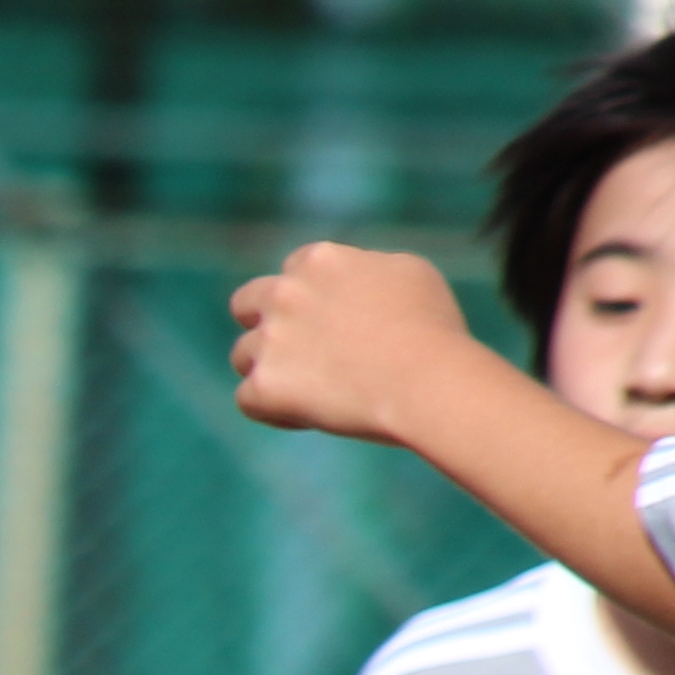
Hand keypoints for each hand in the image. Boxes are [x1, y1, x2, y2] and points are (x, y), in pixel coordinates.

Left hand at [232, 241, 478, 445]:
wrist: (426, 380)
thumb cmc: (431, 328)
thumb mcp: (408, 273)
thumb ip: (365, 268)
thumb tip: (352, 276)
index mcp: (319, 260)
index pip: (293, 270)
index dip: (305, 295)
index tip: (325, 319)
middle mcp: (284, 294)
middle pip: (245, 304)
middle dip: (262, 323)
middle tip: (289, 350)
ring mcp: (269, 340)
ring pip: (243, 355)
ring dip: (268, 370)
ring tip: (310, 388)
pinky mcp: (262, 386)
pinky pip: (246, 399)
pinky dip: (272, 410)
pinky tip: (308, 414)